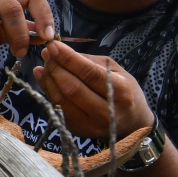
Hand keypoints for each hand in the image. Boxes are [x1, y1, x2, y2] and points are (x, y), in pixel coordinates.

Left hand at [32, 41, 153, 138]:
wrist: (133, 125)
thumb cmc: (125, 92)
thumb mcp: (116, 71)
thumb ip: (90, 61)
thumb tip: (61, 53)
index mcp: (120, 92)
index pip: (89, 73)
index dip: (68, 58)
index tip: (53, 46)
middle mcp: (106, 111)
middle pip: (72, 88)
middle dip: (55, 67)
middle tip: (47, 53)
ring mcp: (91, 124)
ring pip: (61, 100)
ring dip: (48, 79)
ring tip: (45, 65)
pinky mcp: (78, 130)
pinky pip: (58, 108)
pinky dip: (48, 91)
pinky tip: (44, 78)